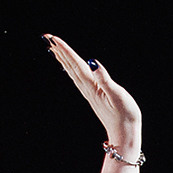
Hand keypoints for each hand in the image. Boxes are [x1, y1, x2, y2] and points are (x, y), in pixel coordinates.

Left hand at [43, 35, 141, 150]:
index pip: (76, 63)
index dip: (65, 50)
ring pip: (72, 71)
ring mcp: (88, 92)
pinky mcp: (92, 95)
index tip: (53, 39)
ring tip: (53, 48)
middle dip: (59, 51)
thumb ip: (104, 79)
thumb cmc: (125, 115)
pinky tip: (69, 67)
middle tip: (47, 38)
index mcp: (92, 85)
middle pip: (70, 66)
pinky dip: (70, 69)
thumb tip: (92, 63)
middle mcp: (87, 88)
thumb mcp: (117, 95)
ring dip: (62, 59)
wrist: (124, 134)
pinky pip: (77, 78)